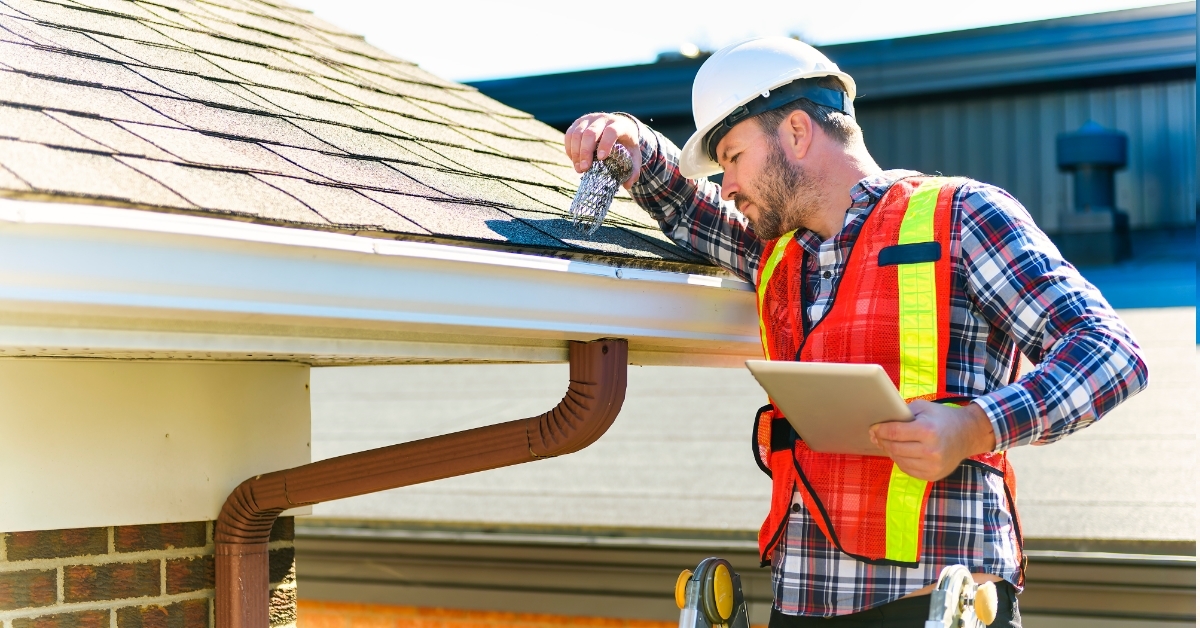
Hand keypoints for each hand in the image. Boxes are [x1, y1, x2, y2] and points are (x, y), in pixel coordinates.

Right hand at [564, 113, 642, 188]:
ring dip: (575, 152)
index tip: (601, 158)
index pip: (611, 131)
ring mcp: (589, 119)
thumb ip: (634, 170)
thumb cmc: (626, 144)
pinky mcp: (578, 122)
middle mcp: (603, 118)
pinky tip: (574, 161)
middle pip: (590, 133)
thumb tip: (627, 185)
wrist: (618, 126)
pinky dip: (569, 149)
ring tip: (579, 168)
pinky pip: (569, 134)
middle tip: (584, 169)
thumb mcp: (634, 155)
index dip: (605, 144)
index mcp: (619, 124)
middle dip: (585, 152)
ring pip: (577, 133)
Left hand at [869, 401, 996, 480]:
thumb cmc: (942, 418)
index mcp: (927, 431)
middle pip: (894, 448)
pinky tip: (902, 452)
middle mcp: (930, 451)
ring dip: (891, 451)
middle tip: (878, 436)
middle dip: (883, 441)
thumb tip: (880, 423)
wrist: (968, 434)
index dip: (880, 430)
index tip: (873, 428)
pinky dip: (901, 461)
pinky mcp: (933, 475)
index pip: (894, 432)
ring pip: (899, 460)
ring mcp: (932, 466)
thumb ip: (903, 413)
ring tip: (890, 443)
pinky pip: (908, 470)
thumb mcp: (924, 408)